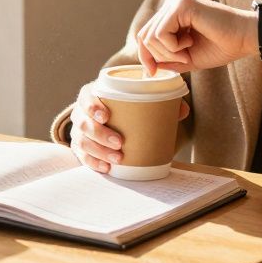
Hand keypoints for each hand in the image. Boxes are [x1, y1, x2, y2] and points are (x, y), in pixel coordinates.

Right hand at [69, 81, 189, 173]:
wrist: (112, 119)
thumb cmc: (127, 107)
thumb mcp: (139, 100)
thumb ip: (160, 101)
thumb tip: (182, 109)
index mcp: (93, 94)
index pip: (86, 97)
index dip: (92, 106)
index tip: (106, 116)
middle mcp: (82, 113)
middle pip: (82, 122)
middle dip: (99, 134)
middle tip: (119, 142)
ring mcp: (80, 132)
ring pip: (82, 142)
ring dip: (99, 151)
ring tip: (118, 158)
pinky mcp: (81, 148)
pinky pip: (83, 157)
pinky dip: (94, 163)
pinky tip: (106, 168)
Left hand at [137, 0, 256, 73]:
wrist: (244, 38)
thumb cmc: (221, 46)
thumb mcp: (187, 58)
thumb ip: (167, 60)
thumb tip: (147, 68)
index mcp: (171, 12)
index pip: (144, 34)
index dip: (145, 56)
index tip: (154, 72)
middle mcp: (171, 3)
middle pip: (144, 36)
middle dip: (160, 56)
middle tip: (184, 58)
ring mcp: (175, 1)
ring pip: (150, 36)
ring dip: (169, 53)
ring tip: (189, 50)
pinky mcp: (181, 5)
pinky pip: (160, 34)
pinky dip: (173, 47)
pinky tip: (190, 42)